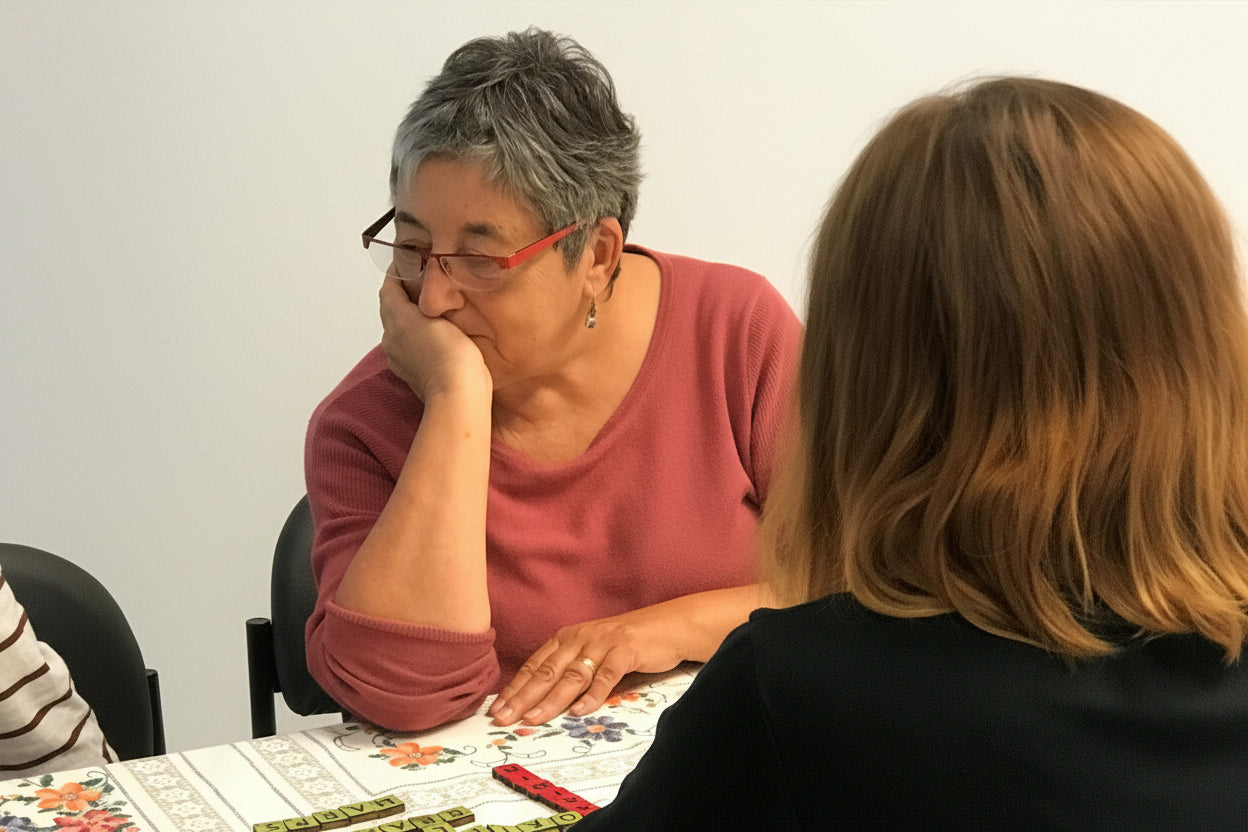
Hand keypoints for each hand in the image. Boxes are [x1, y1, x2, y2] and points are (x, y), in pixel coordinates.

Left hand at [379, 276, 490, 398]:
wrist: (457, 394)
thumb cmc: (453, 353)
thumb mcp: (440, 315)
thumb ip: (427, 296)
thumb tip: (424, 286)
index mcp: (395, 319)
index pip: (389, 287)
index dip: (398, 272)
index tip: (411, 261)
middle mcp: (390, 338)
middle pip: (391, 308)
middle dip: (403, 293)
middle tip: (424, 282)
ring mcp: (398, 358)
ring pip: (398, 328)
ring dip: (409, 316)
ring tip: (431, 308)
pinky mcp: (409, 373)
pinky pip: (407, 346)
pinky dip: (415, 335)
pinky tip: (433, 335)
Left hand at [488, 607, 687, 726]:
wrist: (665, 626)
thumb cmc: (624, 644)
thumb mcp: (590, 651)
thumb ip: (567, 670)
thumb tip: (537, 700)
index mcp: (566, 638)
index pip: (534, 666)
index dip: (514, 688)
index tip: (496, 710)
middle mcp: (579, 638)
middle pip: (546, 672)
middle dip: (523, 698)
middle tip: (504, 719)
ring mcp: (602, 644)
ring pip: (572, 675)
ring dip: (551, 700)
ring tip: (533, 719)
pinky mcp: (626, 651)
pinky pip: (606, 676)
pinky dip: (592, 694)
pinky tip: (579, 711)